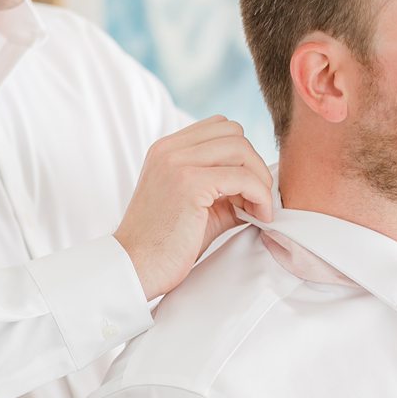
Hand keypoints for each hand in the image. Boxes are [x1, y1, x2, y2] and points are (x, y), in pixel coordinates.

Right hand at [114, 116, 274, 299]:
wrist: (135, 269)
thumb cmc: (164, 246)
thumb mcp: (196, 207)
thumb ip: (224, 190)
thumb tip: (262, 189)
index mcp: (167, 150)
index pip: (219, 128)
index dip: (241, 156)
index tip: (246, 190)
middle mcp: (169, 150)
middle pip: (233, 133)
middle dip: (254, 165)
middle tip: (257, 201)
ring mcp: (177, 163)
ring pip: (241, 149)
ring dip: (260, 179)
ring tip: (258, 210)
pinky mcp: (190, 184)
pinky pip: (242, 177)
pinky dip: (260, 195)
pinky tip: (259, 217)